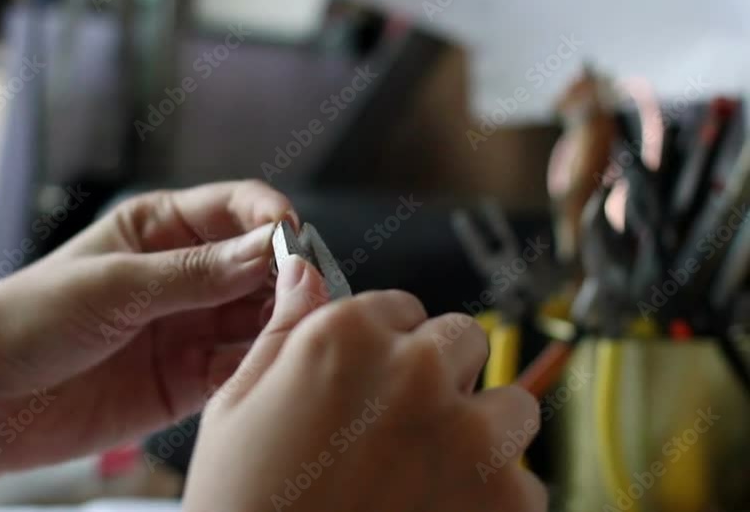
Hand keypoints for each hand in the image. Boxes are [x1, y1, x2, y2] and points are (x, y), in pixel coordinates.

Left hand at [0, 180, 297, 470]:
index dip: (270, 219)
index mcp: (160, 229)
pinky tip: (266, 367)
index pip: (235, 209)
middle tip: (305, 292)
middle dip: (285, 275)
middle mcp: (183, 275)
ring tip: (293, 330)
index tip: (292, 239)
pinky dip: (258, 366)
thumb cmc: (32, 318)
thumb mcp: (114, 285)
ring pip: (257, 317)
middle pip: (258, 265)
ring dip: (279, 322)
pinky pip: (238, 368)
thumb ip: (194, 273)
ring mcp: (188, 327)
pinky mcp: (189, 380)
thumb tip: (270, 248)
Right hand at [184, 255, 546, 511]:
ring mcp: (468, 434)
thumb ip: (282, 332)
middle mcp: (414, 371)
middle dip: (441, 377)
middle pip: (462, 341)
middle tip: (402, 431)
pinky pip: (525, 482)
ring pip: (512, 405)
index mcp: (345, 337)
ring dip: (483, 432)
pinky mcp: (506, 499)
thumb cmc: (244, 505)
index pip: (401, 307)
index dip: (387, 347)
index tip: (374, 382)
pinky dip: (494, 502)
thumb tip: (301, 274)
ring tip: (431, 477)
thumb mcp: (236, 408)